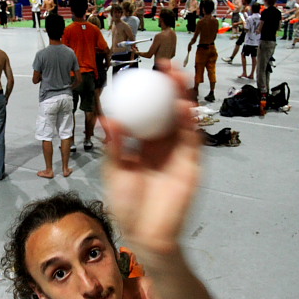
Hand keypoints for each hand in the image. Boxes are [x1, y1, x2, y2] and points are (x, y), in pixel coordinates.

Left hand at [101, 60, 199, 256]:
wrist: (145, 233)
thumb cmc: (126, 206)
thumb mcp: (115, 172)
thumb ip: (114, 146)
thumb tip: (106, 117)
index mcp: (144, 145)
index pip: (148, 112)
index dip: (147, 93)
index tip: (141, 73)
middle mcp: (163, 145)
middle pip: (169, 110)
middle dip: (171, 86)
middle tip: (165, 65)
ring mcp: (179, 153)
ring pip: (185, 119)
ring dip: (184, 96)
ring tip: (178, 76)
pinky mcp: (192, 165)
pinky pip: (192, 139)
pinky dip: (189, 121)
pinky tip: (182, 104)